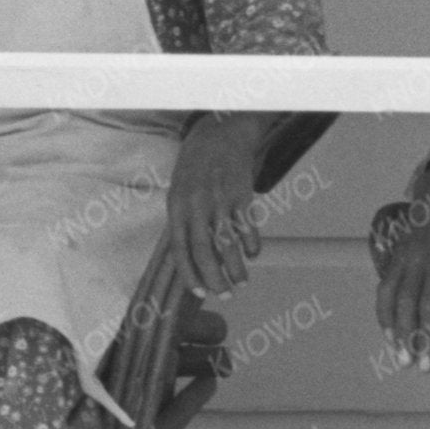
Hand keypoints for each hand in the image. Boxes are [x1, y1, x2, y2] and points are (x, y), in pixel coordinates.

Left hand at [163, 119, 263, 297]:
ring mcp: (220, 200)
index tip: (200, 292)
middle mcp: (197, 206)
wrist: (221, 133)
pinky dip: (252, 245)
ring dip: (236, 268)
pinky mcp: (242, 195)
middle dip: (215, 279)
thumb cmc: (196, 165)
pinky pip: (247, 227)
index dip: (190, 274)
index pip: (180, 250)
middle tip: (225, 295)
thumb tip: (190, 256)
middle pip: (205, 252)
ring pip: (229, 245)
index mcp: (177, 207)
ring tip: (241, 282)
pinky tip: (252, 253)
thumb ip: (183, 220)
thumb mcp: (179, 190)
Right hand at [376, 167, 429, 368]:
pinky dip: (385, 314)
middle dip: (425, 337)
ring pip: (403, 299)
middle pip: (428, 302)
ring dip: (402, 332)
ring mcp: (413, 256)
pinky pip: (386, 288)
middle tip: (426, 368)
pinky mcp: (397, 256)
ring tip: (405, 361)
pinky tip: (390, 338)